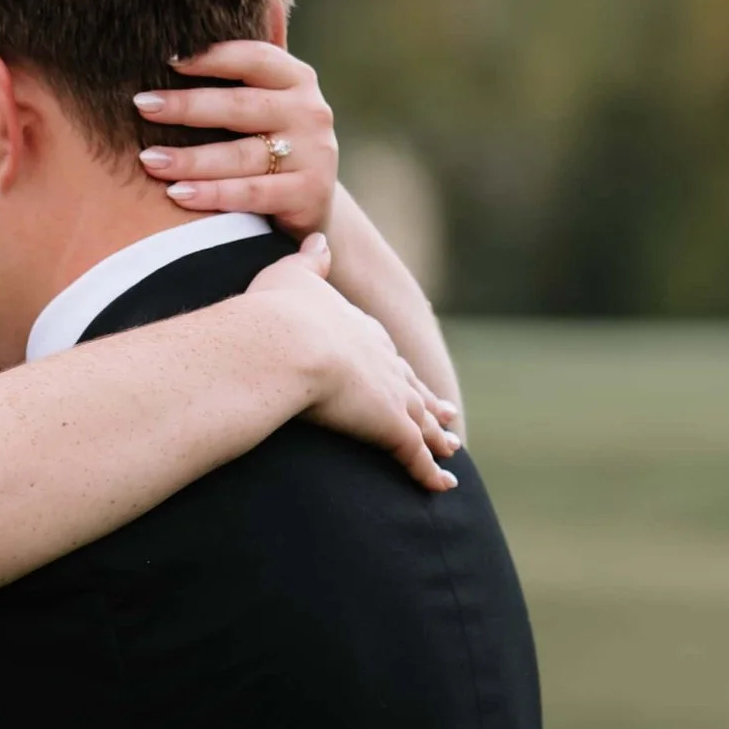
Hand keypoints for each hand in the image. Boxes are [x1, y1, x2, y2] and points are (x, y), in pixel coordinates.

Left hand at [133, 38, 340, 237]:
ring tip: (148, 159)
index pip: (254, 57)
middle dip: (187, 106)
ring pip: (241, 155)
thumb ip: (264, 55)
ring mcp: (313, 154)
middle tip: (142, 105)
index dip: (211, 57)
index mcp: (298, 78)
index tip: (166, 61)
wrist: (311, 202)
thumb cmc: (278, 139)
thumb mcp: (274, 96)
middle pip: (241, 106)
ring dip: (191, 159)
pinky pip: (251, 193)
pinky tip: (176, 194)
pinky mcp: (309, 194)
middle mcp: (310, 111)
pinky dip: (212, 195)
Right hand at [239, 237, 461, 491]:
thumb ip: (309, 262)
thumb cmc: (276, 312)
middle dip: (427, 401)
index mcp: (358, 329)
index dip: (394, 366)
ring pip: (421, 421)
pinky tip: (443, 487)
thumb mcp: (290, 276)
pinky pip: (415, 456)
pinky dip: (431, 473)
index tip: (404, 373)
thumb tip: (319, 241)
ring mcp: (390, 394)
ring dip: (437, 436)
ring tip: (451, 447)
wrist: (286, 342)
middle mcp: (382, 361)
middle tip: (444, 413)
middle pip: (411, 385)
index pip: (382, 352)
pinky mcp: (391, 426)